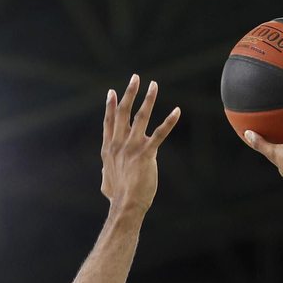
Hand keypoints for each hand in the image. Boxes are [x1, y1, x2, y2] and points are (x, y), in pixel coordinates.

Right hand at [101, 74, 179, 212]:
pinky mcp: (146, 154)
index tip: (111, 92)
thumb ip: (107, 174)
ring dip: (147, 99)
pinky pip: (159, 133)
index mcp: (109, 149)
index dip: (110, 106)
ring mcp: (132, 147)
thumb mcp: (106, 183)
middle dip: (129, 93)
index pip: (109, 122)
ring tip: (153, 85)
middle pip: (122, 113)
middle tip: (135, 78)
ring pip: (140, 117)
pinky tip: (177, 111)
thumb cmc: (117, 198)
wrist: (125, 205)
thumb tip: (105, 178)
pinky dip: (169, 121)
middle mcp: (118, 144)